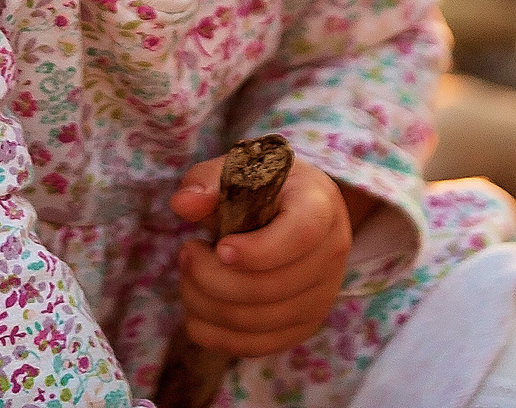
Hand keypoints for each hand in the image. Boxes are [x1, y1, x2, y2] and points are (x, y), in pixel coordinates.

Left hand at [167, 152, 356, 356]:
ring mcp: (321, 296)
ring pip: (259, 321)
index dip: (256, 251)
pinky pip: (257, 345)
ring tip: (188, 275)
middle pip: (272, 288)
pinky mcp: (303, 326)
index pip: (299, 236)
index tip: (219, 247)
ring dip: (208, 304)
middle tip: (186, 253)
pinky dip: (217, 335)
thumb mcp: (238, 170)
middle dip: (212, 277)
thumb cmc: (263, 186)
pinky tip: (196, 310)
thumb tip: (183, 206)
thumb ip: (207, 182)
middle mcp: (331, 254)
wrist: (294, 209)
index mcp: (320, 206)